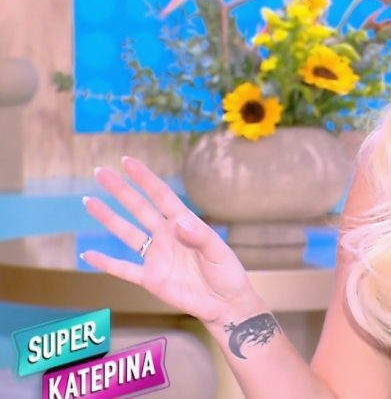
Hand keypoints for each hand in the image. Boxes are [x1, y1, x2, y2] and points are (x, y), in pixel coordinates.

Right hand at [81, 156, 260, 325]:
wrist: (225, 304)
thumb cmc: (228, 274)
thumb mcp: (218, 252)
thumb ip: (200, 237)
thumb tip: (178, 223)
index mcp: (185, 224)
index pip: (161, 196)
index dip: (144, 178)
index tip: (127, 162)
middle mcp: (167, 236)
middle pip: (139, 208)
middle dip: (120, 190)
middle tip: (100, 172)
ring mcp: (157, 257)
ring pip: (127, 233)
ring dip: (108, 218)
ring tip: (89, 202)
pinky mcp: (150, 279)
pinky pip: (123, 269)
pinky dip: (105, 263)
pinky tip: (87, 254)